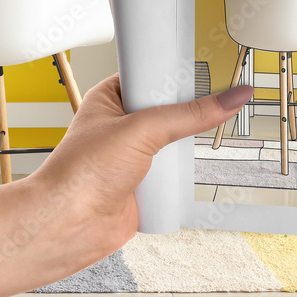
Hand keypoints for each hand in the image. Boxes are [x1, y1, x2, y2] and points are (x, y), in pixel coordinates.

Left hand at [30, 74, 253, 259]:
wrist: (68, 226)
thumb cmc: (79, 173)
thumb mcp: (141, 130)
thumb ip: (188, 115)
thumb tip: (227, 99)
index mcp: (111, 98)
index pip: (152, 75)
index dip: (177, 74)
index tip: (207, 70)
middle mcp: (122, 124)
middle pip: (168, 109)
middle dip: (189, 111)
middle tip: (218, 101)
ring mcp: (134, 155)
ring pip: (174, 142)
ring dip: (189, 144)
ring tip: (215, 131)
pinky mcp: (145, 183)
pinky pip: (174, 173)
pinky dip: (186, 173)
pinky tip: (200, 166)